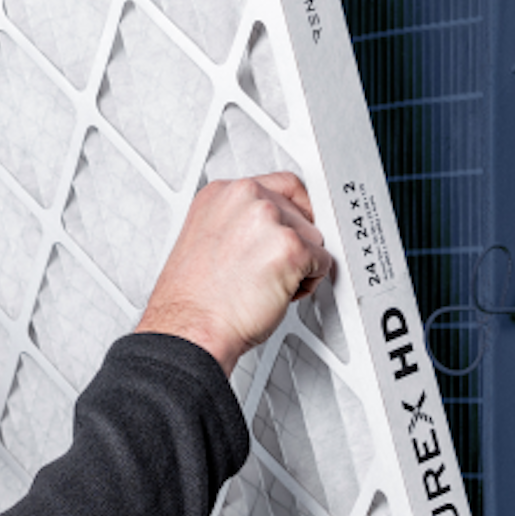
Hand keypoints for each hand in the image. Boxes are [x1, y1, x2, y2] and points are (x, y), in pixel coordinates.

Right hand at [136, 172, 331, 375]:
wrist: (191, 329)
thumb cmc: (194, 300)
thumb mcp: (207, 240)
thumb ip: (238, 223)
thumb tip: (267, 228)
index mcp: (223, 194)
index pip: (281, 186)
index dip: (290, 213)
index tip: (288, 229)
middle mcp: (246, 199)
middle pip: (299, 213)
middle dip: (291, 244)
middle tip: (265, 271)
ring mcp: (270, 220)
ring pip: (313, 238)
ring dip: (300, 264)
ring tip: (266, 284)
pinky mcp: (291, 247)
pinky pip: (323, 262)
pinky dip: (308, 283)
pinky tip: (278, 293)